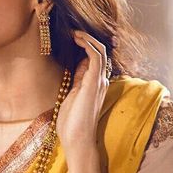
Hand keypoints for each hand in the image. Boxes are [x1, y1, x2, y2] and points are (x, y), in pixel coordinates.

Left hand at [56, 29, 109, 158]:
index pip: (95, 58)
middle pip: (101, 51)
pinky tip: (78, 39)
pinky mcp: (93, 83)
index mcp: (94, 84)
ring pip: (100, 51)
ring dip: (88, 38)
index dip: (85, 45)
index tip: (72, 37)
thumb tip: (75, 66)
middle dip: (88, 38)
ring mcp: (99, 81)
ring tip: (75, 32)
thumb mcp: (71, 96)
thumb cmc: (72, 124)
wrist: (77, 141)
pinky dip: (88, 45)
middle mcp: (100, 81)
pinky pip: (96, 57)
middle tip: (73, 31)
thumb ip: (76, 81)